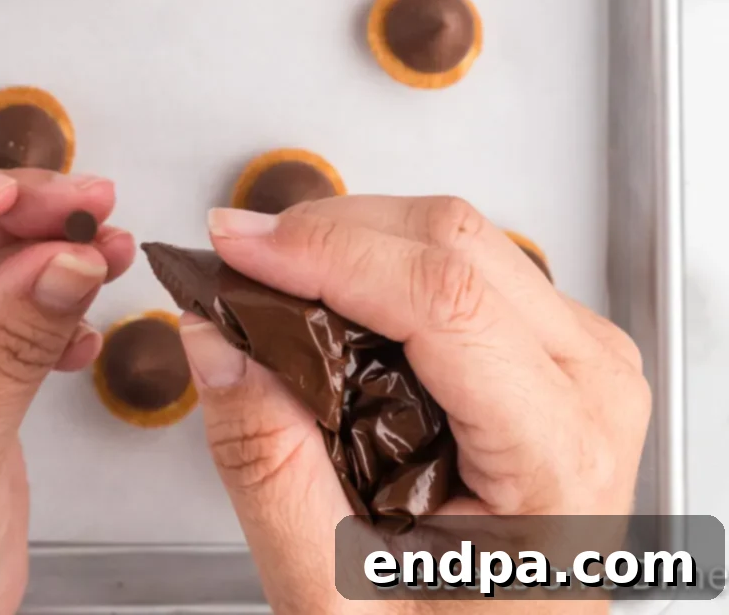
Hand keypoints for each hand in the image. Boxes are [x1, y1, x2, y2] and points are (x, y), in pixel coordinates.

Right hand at [176, 195, 650, 614]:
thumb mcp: (338, 597)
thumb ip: (270, 468)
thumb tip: (218, 337)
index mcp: (559, 459)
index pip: (445, 299)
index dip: (328, 252)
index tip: (236, 247)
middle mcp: (591, 389)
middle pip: (451, 241)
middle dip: (326, 232)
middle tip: (236, 264)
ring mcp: (582, 355)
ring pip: (455, 231)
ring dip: (350, 238)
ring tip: (274, 288)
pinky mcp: (556, 340)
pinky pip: (464, 256)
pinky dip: (381, 257)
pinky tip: (330, 299)